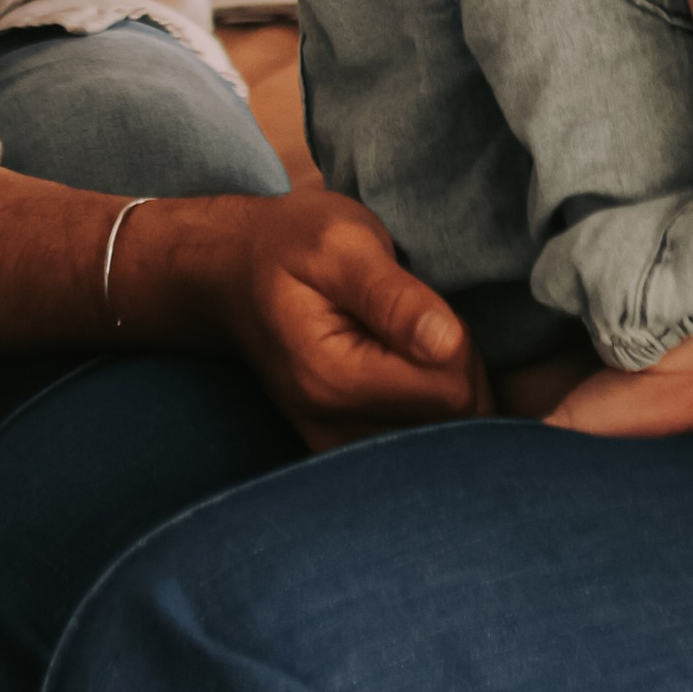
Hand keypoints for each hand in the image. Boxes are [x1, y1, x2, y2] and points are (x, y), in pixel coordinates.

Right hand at [138, 189, 484, 453]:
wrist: (230, 272)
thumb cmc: (290, 245)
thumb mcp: (342, 244)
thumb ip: (394, 297)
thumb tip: (448, 343)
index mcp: (335, 378)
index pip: (449, 393)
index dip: (462, 348)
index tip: (432, 306)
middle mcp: (333, 429)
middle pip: (448, 424)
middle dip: (458, 371)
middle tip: (424, 317)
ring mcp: (334, 446)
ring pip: (435, 438)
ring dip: (442, 389)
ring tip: (410, 337)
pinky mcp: (340, 447)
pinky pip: (409, 443)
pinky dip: (423, 408)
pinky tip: (404, 367)